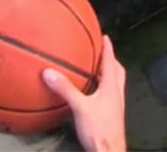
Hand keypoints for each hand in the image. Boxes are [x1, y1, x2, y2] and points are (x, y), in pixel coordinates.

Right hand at [42, 36, 126, 151]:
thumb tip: (49, 72)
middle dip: (110, 60)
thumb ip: (65, 89)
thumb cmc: (98, 129)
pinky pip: (110, 95)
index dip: (108, 48)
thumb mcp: (80, 107)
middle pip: (117, 71)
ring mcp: (116, 106)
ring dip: (108, 74)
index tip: (105, 36)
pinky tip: (92, 94)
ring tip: (96, 70)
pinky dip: (103, 88)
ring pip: (115, 84)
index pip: (111, 62)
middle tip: (101, 52)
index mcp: (112, 87)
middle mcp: (117, 94)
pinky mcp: (113, 115)